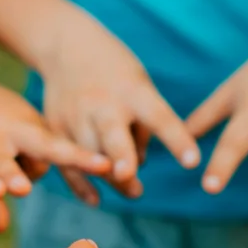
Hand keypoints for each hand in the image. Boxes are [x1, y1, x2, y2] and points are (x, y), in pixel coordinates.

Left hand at [0, 73, 111, 230]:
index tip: (22, 189)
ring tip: (6, 160)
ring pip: (51, 157)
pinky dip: (45, 160)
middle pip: (50, 145)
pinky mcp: (46, 122)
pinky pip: (53, 151)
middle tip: (108, 167)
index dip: (10, 176)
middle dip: (77, 157)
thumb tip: (2, 229)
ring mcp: (34, 121)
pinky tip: (30, 154)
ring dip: (34, 169)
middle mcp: (13, 126)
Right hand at [37, 9, 200, 202]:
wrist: (66, 46)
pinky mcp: (55, 127)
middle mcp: (102, 104)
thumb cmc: (116, 73)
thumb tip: (138, 167)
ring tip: (133, 193)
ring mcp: (75, 116)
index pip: (159, 118)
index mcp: (132, 91)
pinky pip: (66, 161)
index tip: (192, 162)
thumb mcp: (141, 86)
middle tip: (130, 176)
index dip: (176, 140)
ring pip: (89, 154)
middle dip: (120, 156)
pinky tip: (95, 200)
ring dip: (109, 178)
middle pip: (112, 134)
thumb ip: (145, 126)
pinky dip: (79, 183)